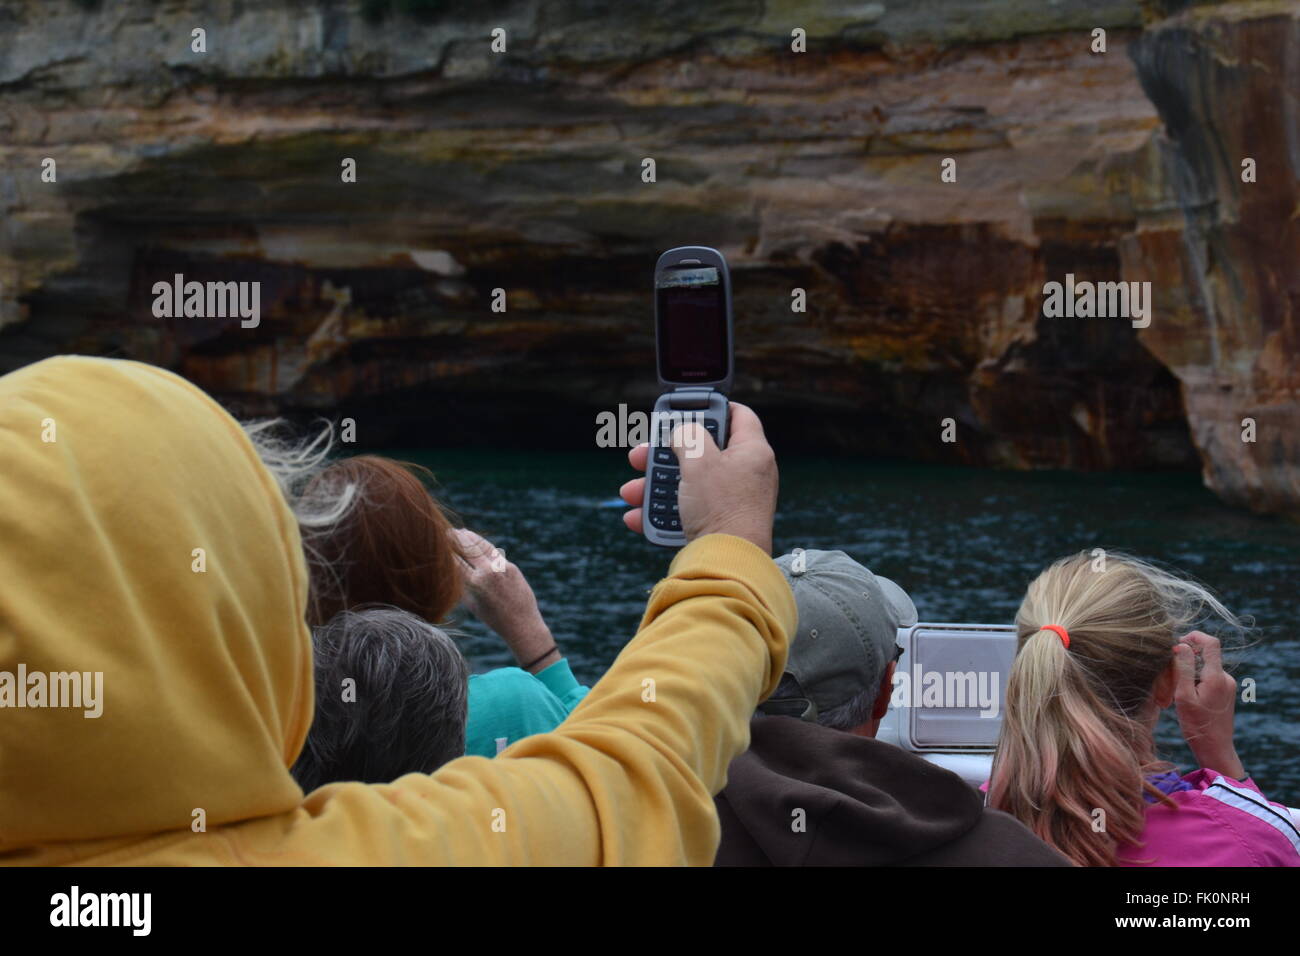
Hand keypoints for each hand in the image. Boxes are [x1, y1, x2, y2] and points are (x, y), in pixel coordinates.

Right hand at [452, 528, 557, 672]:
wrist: (522, 623)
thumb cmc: (493, 618)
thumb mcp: (472, 604)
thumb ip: (462, 585)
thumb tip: (451, 568)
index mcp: (475, 583)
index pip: (455, 561)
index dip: (445, 551)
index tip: (437, 544)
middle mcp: (488, 572)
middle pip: (468, 548)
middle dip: (456, 538)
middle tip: (446, 531)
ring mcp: (501, 567)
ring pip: (482, 545)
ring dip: (470, 537)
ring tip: (460, 531)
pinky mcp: (510, 566)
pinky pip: (494, 553)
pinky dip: (483, 545)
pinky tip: (476, 541)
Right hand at [618, 402, 777, 553]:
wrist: (727, 563)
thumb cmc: (720, 507)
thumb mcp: (698, 460)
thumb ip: (687, 437)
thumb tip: (682, 434)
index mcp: (752, 451)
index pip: (738, 415)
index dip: (711, 407)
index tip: (686, 410)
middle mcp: (747, 475)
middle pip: (702, 452)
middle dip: (665, 454)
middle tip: (641, 454)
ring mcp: (733, 502)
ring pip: (688, 484)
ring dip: (655, 487)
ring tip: (631, 491)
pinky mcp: (720, 526)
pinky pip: (687, 512)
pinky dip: (663, 513)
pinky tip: (638, 516)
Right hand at [1173, 631, 1245, 778]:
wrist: (1215, 748)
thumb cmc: (1196, 724)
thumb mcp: (1183, 696)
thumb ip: (1183, 668)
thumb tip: (1181, 645)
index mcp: (1216, 677)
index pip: (1211, 643)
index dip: (1194, 636)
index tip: (1177, 643)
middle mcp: (1225, 678)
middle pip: (1204, 656)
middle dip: (1185, 660)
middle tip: (1168, 676)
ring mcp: (1227, 685)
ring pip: (1204, 668)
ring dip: (1188, 673)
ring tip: (1175, 692)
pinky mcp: (1225, 692)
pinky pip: (1208, 677)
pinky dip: (1194, 681)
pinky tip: (1185, 697)